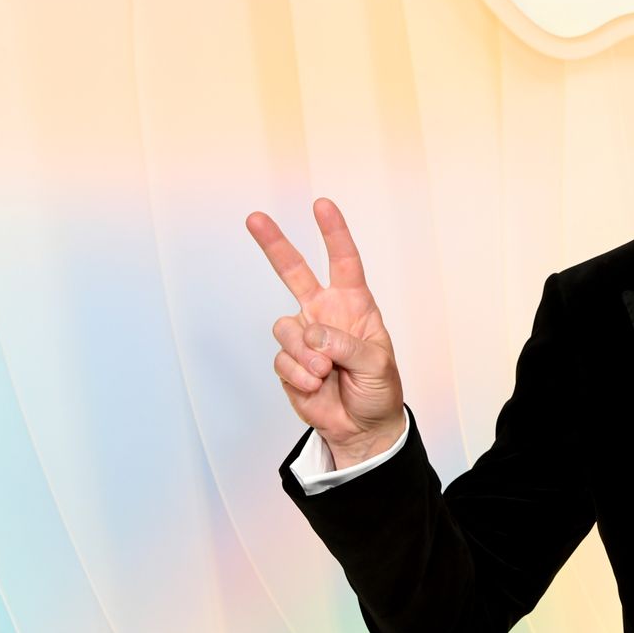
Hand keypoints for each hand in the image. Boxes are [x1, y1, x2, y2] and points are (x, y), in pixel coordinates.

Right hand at [247, 198, 404, 467]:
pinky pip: (283, 360)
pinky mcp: (288, 361)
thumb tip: (312, 334)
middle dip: (274, 245)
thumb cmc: (379, 390)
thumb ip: (347, 345)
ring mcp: (304, 337)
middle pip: (294, 272)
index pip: (344, 262)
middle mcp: (325, 314)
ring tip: (326, 373)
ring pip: (285, 328)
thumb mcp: (377, 365)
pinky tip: (316, 385)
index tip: (321, 206)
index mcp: (354, 306)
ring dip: (305, 355)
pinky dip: (300, 376)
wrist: (361, 426)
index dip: (334, 233)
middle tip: (255, 218)